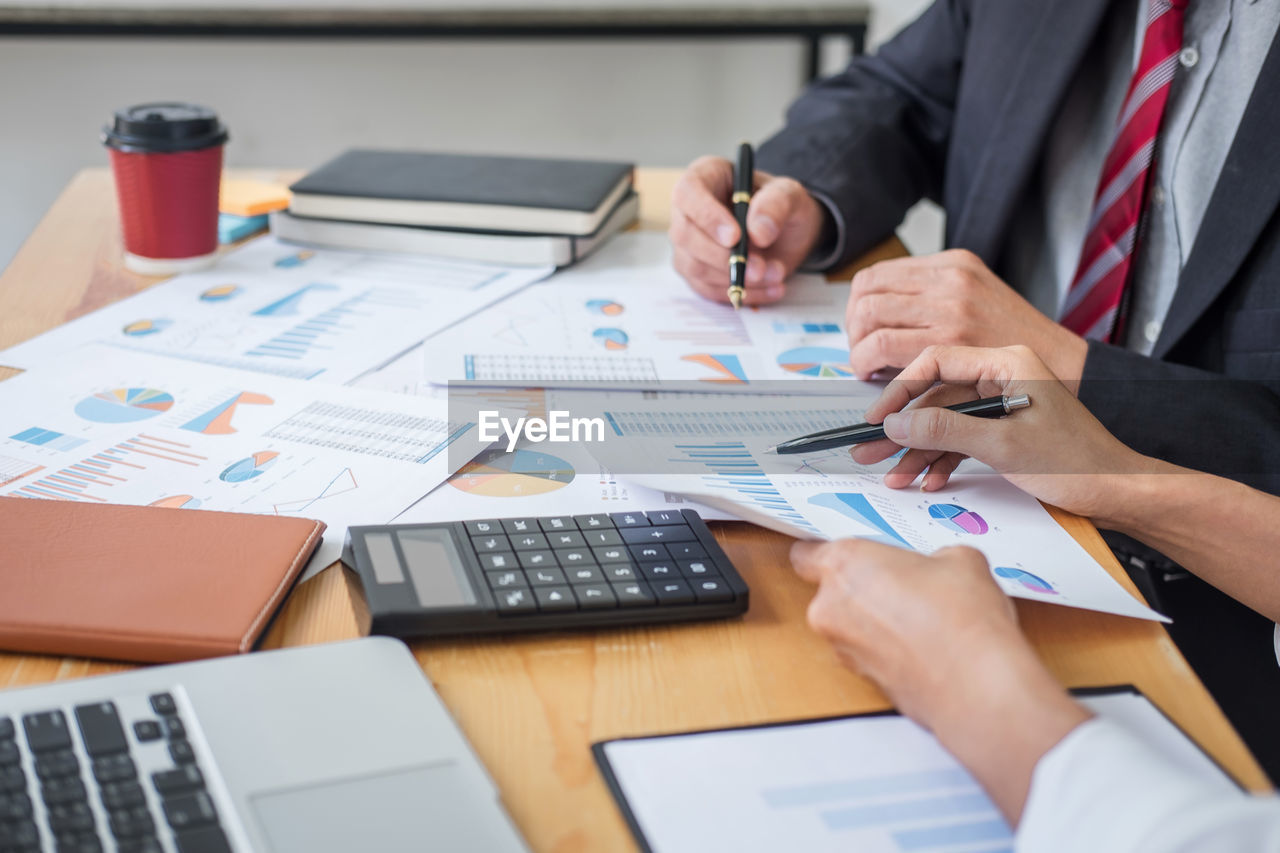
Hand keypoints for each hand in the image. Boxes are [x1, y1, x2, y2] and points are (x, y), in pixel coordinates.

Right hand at [670, 155, 825, 305]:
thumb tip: (758, 232)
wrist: (786, 234)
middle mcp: (688, 210)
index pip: (688, 193)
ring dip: (735, 278)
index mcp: (705, 176)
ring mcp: (688, 243)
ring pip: (694, 266)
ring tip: (776, 274)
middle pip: (684, 235)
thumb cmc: (781, 206)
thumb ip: (777, 204)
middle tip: (760, 267)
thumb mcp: (790, 194)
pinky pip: (707, 289)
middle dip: (723, 257)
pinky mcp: (696, 271)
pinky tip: (770, 288)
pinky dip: (740, 293)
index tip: (735, 237)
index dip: (707, 216)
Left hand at [791, 538, 1089, 822]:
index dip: (825, 554)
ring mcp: (843, 649)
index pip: (807, 554)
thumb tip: (941, 568)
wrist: (977, 686)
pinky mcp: (863, 680)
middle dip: (865, 589)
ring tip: (925, 619)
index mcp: (843, 565)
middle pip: (833, 591)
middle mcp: (830, 608)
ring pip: (851, 625)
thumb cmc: (962, 618)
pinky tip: (926, 646)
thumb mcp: (959, 560)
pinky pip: (869, 653)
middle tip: (906, 585)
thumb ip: (934, 558)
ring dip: (877, 621)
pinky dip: (889, 649)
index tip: (848, 555)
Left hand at [845, 250, 1087, 385]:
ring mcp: (951, 309)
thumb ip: (934, 295)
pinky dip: (870, 366)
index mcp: (953, 263)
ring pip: (872, 321)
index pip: (877, 275)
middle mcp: (949, 280)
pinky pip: (889, 349)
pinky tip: (877, 380)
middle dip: (852, 329)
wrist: (1062, 366)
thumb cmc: (1016, 340)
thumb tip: (882, 311)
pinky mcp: (952, 342)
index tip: (859, 329)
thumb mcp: (980, 295)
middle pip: (867, 294)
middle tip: (858, 352)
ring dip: (858, 350)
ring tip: (865, 368)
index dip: (856, 306)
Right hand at [851, 345, 1156, 523]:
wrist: (1117, 491)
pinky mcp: (1004, 427)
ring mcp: (1002, 402)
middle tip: (868, 450)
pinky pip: (961, 438)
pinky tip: (926, 480)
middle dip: (902, 429)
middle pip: (935, 396)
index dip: (900, 391)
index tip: (876, 419)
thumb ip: (944, 431)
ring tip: (892, 475)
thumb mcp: (1002, 446)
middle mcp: (1002, 375)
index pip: (937, 362)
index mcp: (1007, 362)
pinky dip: (942, 459)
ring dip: (918, 451)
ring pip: (944, 421)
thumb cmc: (1075, 463)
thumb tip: (894, 424)